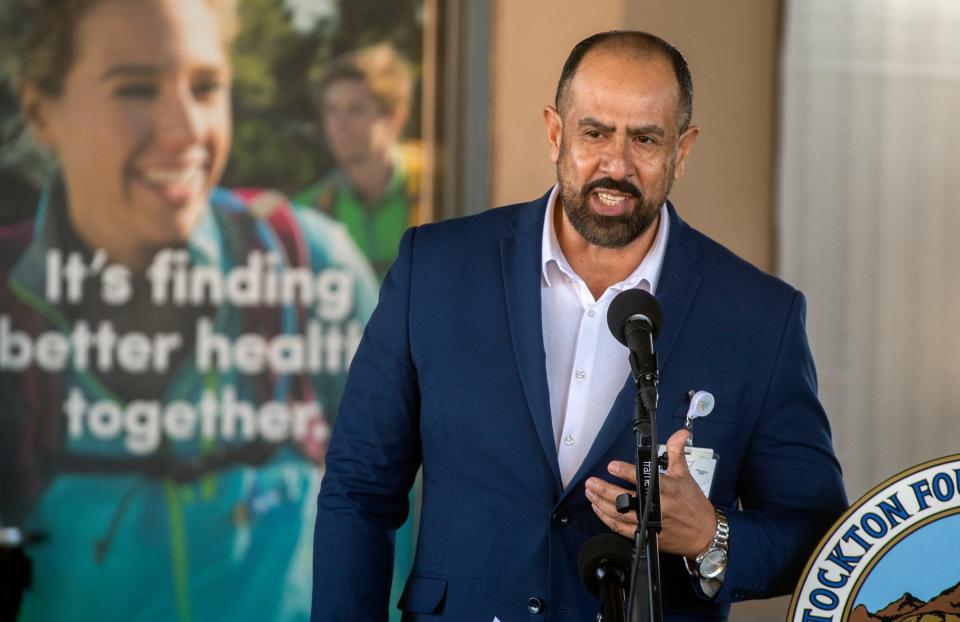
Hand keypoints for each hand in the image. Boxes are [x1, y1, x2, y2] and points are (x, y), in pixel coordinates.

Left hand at [584, 428, 716, 558]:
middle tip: (591, 482)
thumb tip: (680, 433)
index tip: (612, 466)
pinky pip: (621, 527)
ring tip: (590, 492)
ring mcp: (650, 523)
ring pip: (619, 514)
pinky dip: (606, 518)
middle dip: (605, 490)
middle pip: (625, 499)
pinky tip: (598, 508)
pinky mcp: (646, 534)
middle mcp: (657, 507)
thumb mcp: (685, 475)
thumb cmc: (694, 504)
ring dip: (601, 503)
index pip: (644, 479)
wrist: (705, 534)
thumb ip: (676, 452)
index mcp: (667, 490)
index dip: (626, 472)